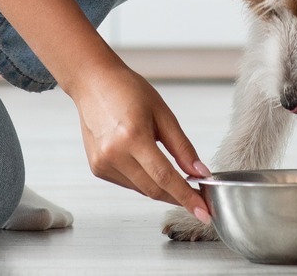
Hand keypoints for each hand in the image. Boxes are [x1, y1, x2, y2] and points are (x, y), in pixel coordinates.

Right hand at [70, 63, 211, 223]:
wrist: (93, 83)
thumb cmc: (128, 91)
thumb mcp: (163, 114)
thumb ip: (182, 147)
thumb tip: (200, 173)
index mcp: (132, 137)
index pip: (165, 177)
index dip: (187, 197)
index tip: (203, 211)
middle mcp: (113, 154)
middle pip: (154, 189)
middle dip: (179, 198)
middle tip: (200, 200)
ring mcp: (102, 164)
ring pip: (142, 189)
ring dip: (163, 190)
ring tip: (179, 181)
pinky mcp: (97, 168)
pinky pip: (129, 184)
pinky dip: (146, 181)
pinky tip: (151, 168)